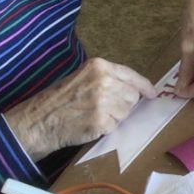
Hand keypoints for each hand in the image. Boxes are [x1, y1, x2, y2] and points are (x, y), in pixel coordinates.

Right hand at [4, 58, 156, 160]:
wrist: (40, 120)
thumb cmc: (60, 98)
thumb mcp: (83, 76)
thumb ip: (108, 77)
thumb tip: (135, 88)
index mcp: (100, 66)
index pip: (131, 75)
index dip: (144, 86)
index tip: (152, 93)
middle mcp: (104, 81)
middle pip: (132, 95)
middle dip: (124, 103)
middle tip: (104, 106)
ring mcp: (103, 102)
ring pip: (126, 112)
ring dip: (115, 116)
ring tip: (94, 114)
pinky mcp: (101, 121)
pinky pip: (115, 125)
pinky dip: (106, 127)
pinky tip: (91, 123)